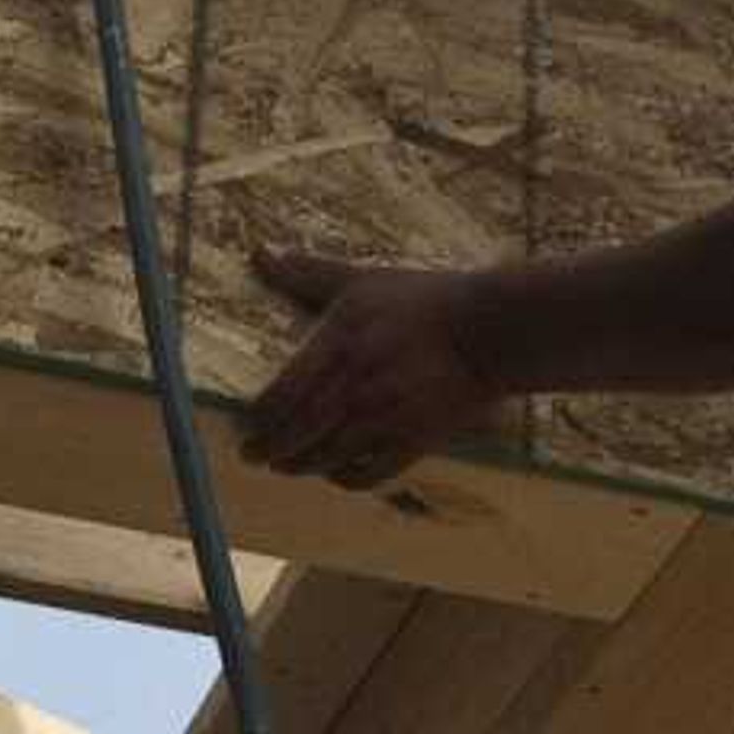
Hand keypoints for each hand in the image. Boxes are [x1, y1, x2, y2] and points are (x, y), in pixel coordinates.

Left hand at [244, 253, 503, 485]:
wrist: (490, 331)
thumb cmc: (424, 301)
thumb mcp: (362, 281)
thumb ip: (307, 273)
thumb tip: (260, 254)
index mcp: (338, 347)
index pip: (280, 397)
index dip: (256, 420)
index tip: (244, 425)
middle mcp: (356, 388)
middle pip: (296, 433)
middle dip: (268, 449)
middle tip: (253, 455)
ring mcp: (385, 418)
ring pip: (326, 457)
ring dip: (300, 465)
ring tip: (287, 465)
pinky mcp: (415, 441)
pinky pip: (369, 474)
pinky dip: (346, 479)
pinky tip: (336, 473)